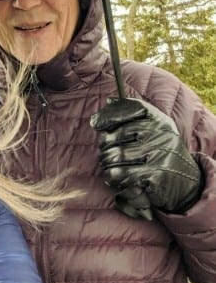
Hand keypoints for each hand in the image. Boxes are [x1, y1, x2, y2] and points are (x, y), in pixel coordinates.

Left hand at [90, 98, 202, 215]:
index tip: (95, 124)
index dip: (110, 115)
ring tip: (107, 166)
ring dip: (106, 163)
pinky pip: (123, 175)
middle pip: (118, 134)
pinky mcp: (157, 177)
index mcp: (160, 121)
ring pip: (117, 156)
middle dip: (104, 145)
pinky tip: (116, 180)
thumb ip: (132, 113)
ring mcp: (160, 155)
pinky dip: (114, 178)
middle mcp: (162, 135)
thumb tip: (109, 101)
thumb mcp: (153, 128)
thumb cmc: (161, 150)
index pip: (132, 108)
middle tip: (104, 153)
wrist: (187, 181)